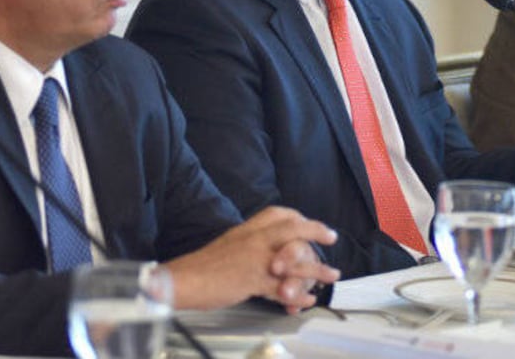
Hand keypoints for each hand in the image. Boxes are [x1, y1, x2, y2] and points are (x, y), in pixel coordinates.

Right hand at [165, 206, 339, 312]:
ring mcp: (255, 258)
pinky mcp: (252, 279)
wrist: (182, 279)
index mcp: (248, 228)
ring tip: (332, 275)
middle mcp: (254, 238)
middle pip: (292, 228)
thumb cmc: (203, 266)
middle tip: (331, 237)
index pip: (279, 213)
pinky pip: (282, 286)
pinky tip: (307, 300)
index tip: (312, 224)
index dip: (300, 218)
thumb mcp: (230, 244)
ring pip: (294, 259)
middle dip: (315, 231)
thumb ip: (251, 243)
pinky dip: (298, 295)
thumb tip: (269, 249)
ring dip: (316, 268)